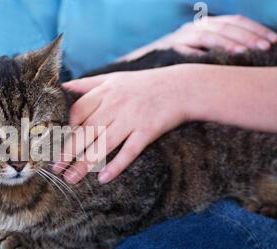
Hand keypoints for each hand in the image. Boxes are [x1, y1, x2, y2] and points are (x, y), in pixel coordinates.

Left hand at [53, 65, 191, 183]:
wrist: (183, 86)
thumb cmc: (143, 84)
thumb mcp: (113, 77)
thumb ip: (87, 84)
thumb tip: (61, 86)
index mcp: (104, 92)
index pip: (77, 113)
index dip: (63, 129)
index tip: (51, 145)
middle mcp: (115, 105)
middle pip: (86, 131)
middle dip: (67, 151)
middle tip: (53, 169)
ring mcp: (131, 119)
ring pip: (103, 144)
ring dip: (85, 163)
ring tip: (70, 178)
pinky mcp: (147, 131)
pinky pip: (129, 151)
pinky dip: (116, 166)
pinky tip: (103, 179)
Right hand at [122, 15, 276, 60]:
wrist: (141, 71)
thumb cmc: (172, 70)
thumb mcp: (198, 59)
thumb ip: (216, 55)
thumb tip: (245, 60)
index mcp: (204, 26)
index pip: (234, 22)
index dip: (255, 29)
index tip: (273, 41)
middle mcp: (193, 27)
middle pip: (226, 25)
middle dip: (249, 35)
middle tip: (267, 46)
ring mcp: (181, 36)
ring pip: (211, 33)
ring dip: (231, 41)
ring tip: (248, 51)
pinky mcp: (170, 47)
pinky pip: (191, 46)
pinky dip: (207, 50)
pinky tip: (222, 56)